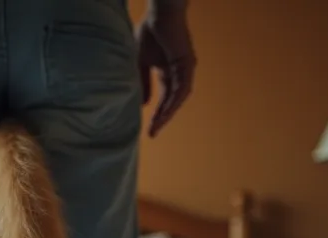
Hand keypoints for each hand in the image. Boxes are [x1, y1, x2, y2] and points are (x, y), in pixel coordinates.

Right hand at [136, 11, 196, 136]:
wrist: (159, 14)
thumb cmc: (150, 32)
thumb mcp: (141, 62)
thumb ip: (143, 82)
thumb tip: (144, 104)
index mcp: (167, 73)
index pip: (163, 98)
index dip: (156, 114)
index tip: (148, 130)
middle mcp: (178, 74)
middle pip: (171, 101)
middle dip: (162, 118)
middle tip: (152, 133)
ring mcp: (184, 70)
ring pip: (178, 97)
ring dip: (168, 112)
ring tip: (158, 126)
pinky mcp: (187, 65)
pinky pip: (182, 88)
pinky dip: (175, 101)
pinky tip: (166, 112)